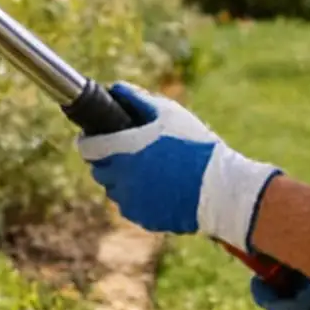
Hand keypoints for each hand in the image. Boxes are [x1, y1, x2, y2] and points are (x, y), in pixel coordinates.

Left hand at [75, 82, 280, 250]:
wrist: (222, 189)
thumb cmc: (195, 146)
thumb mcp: (167, 113)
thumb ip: (136, 99)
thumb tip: (115, 89)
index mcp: (123, 149)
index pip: (88, 148)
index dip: (88, 140)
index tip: (92, 136)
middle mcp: (122, 178)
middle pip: (99, 170)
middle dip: (106, 159)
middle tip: (122, 151)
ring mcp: (133, 202)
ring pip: (114, 190)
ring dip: (121, 180)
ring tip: (142, 169)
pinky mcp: (146, 220)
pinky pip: (131, 208)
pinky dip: (136, 198)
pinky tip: (154, 188)